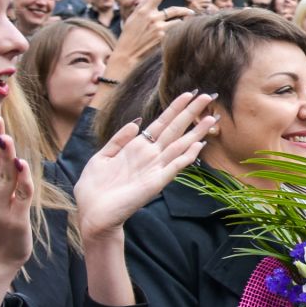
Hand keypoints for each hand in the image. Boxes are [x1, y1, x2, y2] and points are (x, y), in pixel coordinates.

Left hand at [72, 92, 217, 240]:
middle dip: (191, 113)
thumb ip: (119, 139)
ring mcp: (155, 168)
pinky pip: (174, 166)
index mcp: (137, 147)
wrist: (92, 213)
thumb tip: (137, 122)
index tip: (189, 93)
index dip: (175, 108)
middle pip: (175, 129)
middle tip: (209, 97)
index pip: (161, 123)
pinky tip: (198, 145)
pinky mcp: (156, 182)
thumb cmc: (94, 188)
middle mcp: (150, 155)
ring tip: (212, 119)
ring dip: (196, 132)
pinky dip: (186, 156)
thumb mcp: (102, 156)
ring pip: (180, 145)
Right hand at [107, 0, 192, 76]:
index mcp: (143, 10)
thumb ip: (142, 4)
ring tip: (187, 22)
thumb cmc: (128, 34)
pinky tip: (179, 31)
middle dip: (185, 9)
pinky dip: (176, 30)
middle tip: (190, 10)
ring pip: (178, 21)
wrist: (128, 52)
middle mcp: (152, 17)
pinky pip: (173, 31)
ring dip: (183, 21)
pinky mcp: (162, 37)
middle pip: (174, 9)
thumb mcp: (132, 17)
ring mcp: (158, 28)